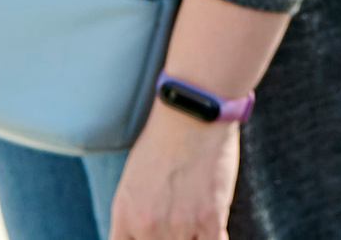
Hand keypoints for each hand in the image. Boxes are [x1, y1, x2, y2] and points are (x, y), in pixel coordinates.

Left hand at [110, 102, 241, 239]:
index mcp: (125, 215)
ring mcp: (179, 226)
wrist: (191, 114)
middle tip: (178, 216)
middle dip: (170, 236)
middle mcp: (148, 226)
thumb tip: (144, 231)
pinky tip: (211, 225)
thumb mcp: (133, 179)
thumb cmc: (163, 139)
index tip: (154, 233)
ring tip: (195, 216)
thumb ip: (136, 212)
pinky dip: (215, 237)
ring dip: (192, 234)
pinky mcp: (209, 220)